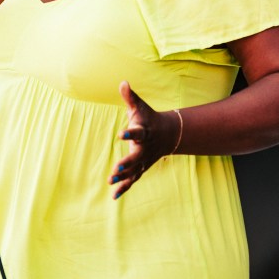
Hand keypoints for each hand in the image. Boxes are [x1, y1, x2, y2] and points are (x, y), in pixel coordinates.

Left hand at [109, 81, 180, 199]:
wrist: (168, 134)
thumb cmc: (149, 118)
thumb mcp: (140, 107)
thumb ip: (130, 97)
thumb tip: (122, 82)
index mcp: (144, 132)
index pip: (137, 132)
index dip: (129, 133)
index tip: (120, 134)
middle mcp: (145, 148)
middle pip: (136, 157)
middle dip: (126, 163)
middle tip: (115, 168)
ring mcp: (144, 159)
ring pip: (134, 170)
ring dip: (123, 177)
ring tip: (110, 181)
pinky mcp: (142, 167)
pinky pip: (133, 179)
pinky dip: (124, 187)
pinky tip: (113, 195)